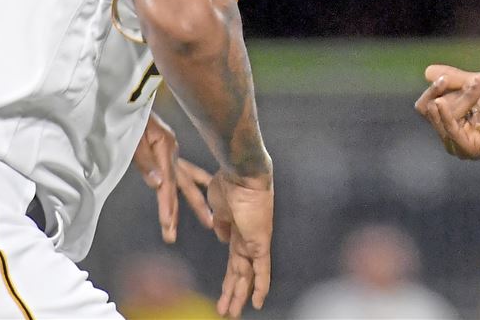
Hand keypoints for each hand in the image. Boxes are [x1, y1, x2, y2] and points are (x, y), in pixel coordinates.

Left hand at [132, 112, 214, 242]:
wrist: (134, 95)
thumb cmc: (132, 117)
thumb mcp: (135, 138)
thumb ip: (146, 162)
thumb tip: (158, 185)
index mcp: (165, 150)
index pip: (167, 186)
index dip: (167, 208)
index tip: (168, 228)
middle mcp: (172, 153)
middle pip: (179, 188)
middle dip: (179, 213)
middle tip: (176, 235)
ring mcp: (172, 151)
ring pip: (186, 181)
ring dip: (195, 202)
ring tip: (210, 221)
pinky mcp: (169, 149)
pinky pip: (185, 169)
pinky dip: (196, 180)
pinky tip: (206, 185)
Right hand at [207, 170, 273, 317]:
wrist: (241, 173)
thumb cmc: (229, 183)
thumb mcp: (218, 206)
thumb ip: (220, 223)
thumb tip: (222, 237)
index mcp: (236, 231)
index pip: (233, 261)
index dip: (228, 278)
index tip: (224, 291)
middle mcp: (247, 239)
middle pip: (239, 273)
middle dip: (231, 293)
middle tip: (226, 311)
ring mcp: (255, 242)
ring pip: (247, 276)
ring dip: (237, 296)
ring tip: (230, 314)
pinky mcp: (260, 243)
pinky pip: (262, 270)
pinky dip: (260, 287)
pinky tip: (257, 304)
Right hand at [414, 64, 479, 159]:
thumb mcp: (473, 82)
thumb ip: (451, 79)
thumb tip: (427, 72)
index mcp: (450, 121)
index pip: (425, 106)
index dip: (431, 91)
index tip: (445, 78)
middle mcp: (451, 136)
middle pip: (431, 109)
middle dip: (452, 91)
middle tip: (477, 81)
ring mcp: (459, 145)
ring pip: (442, 115)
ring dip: (462, 97)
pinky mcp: (469, 149)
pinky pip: (450, 131)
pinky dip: (447, 115)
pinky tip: (443, 104)